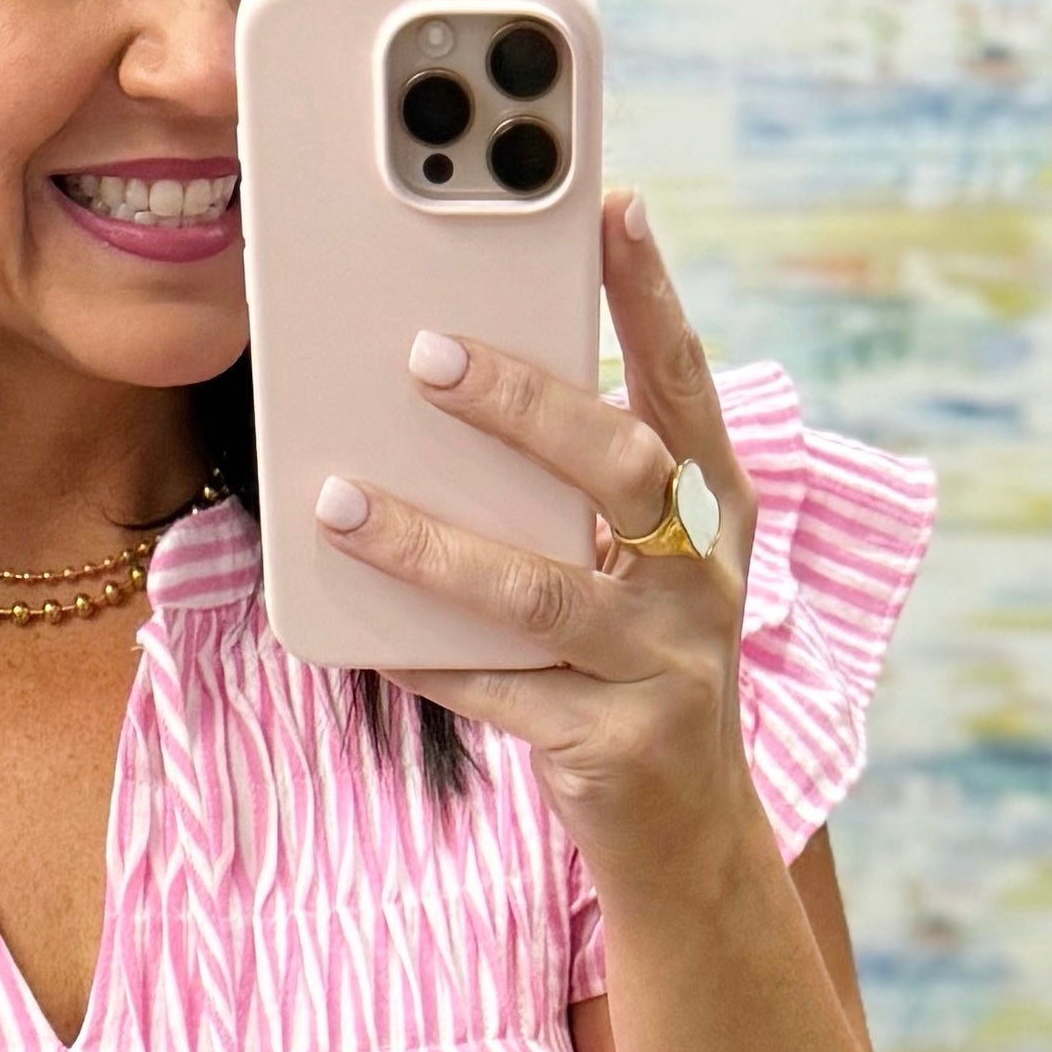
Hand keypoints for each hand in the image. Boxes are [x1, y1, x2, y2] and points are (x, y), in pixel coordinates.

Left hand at [315, 193, 762, 884]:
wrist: (692, 843)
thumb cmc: (637, 673)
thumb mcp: (632, 574)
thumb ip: (573, 497)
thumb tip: (452, 393)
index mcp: (712, 519)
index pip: (685, 387)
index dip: (653, 298)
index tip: (612, 208)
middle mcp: (700, 584)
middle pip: (620, 470)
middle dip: (525, 406)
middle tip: (427, 355)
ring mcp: (665, 671)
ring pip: (541, 591)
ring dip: (432, 544)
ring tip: (340, 501)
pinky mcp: (613, 750)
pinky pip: (499, 692)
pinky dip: (424, 658)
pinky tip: (359, 627)